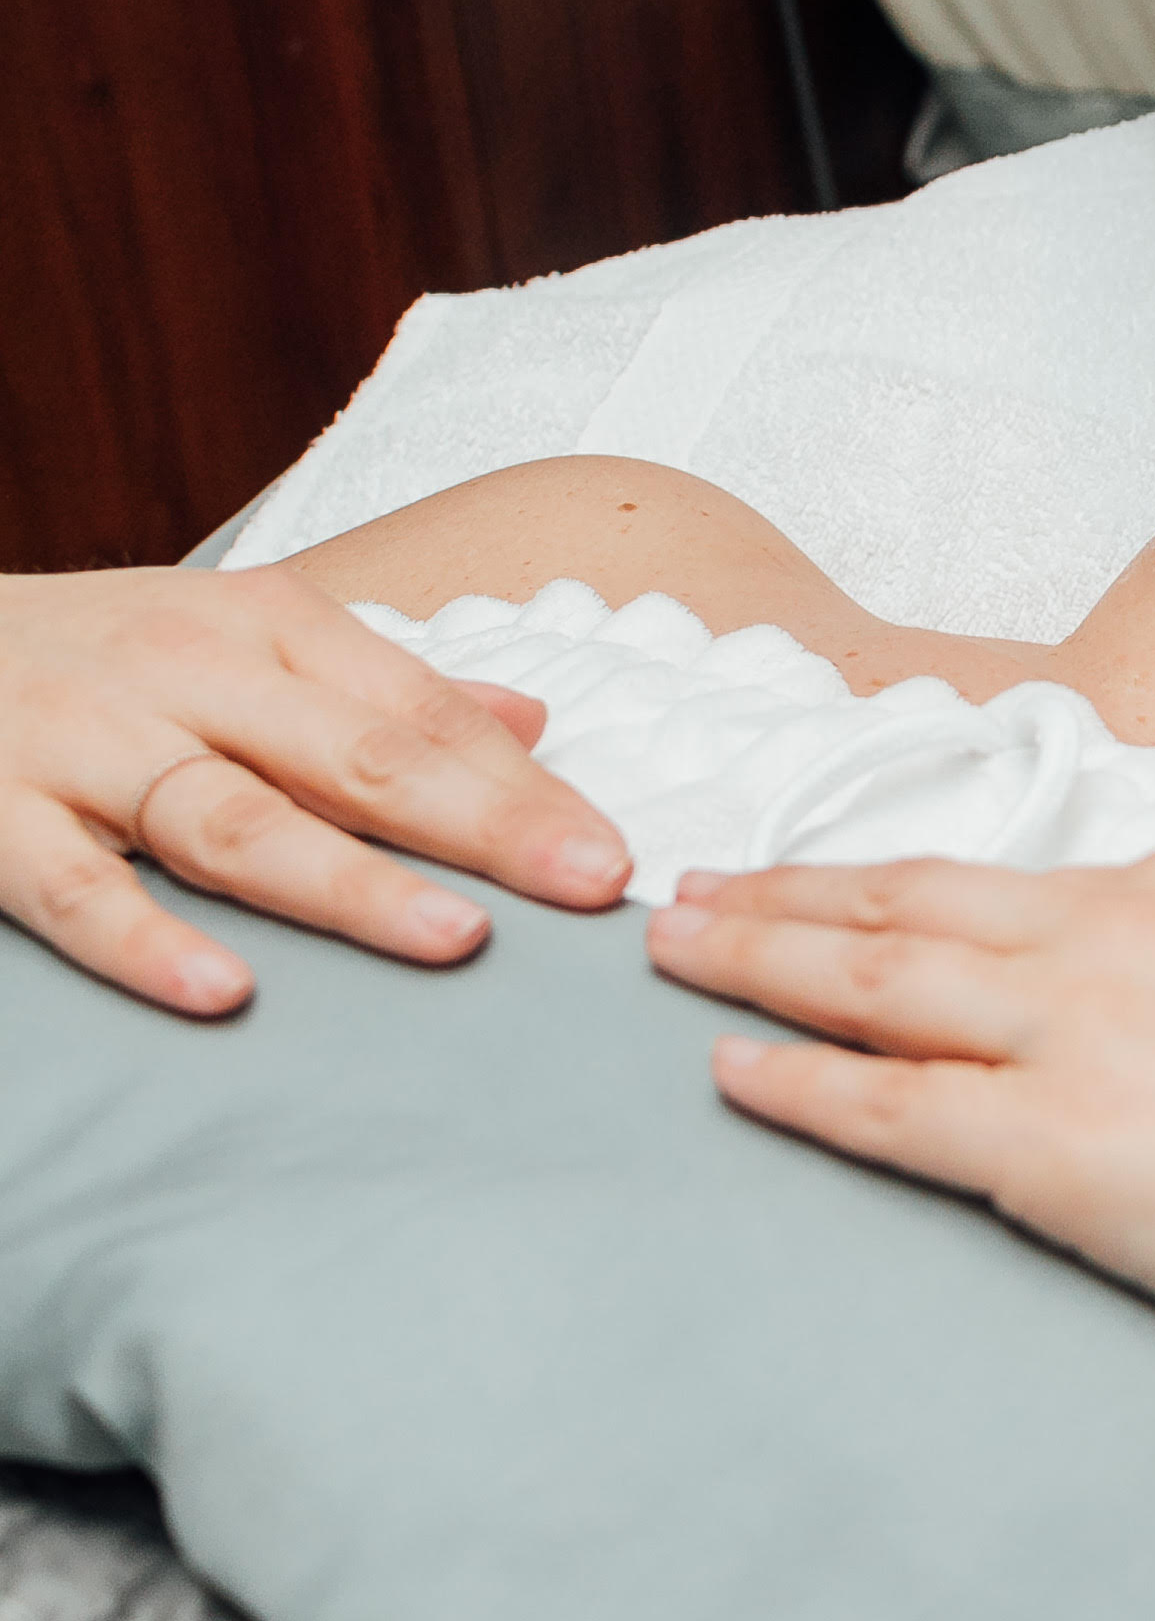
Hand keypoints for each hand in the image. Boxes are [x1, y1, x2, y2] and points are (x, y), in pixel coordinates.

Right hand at [0, 565, 629, 1016]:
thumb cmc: (95, 652)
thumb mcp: (239, 638)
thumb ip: (382, 687)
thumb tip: (531, 720)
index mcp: (262, 629)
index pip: (418, 709)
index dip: (521, 782)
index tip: (612, 851)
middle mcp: (187, 676)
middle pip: (358, 757)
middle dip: (483, 823)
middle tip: (586, 883)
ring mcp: (88, 746)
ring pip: (234, 821)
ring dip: (350, 882)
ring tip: (455, 937)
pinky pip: (76, 890)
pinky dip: (147, 941)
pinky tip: (223, 991)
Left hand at [651, 848, 1154, 1425]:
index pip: (1002, 878)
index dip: (891, 875)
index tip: (818, 875)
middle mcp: (1121, 934)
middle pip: (909, 907)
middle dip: (785, 897)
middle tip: (687, 890)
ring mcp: (1083, 1036)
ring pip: (875, 983)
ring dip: (759, 963)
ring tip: (675, 952)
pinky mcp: (1060, 1150)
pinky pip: (892, 1107)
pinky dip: (801, 1084)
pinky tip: (734, 1073)